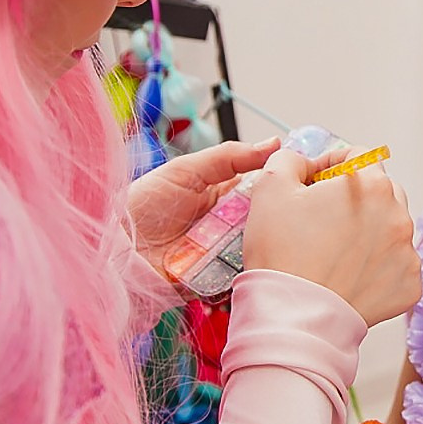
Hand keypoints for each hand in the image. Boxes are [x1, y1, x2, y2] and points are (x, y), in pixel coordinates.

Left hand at [128, 138, 281, 272]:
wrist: (115, 249)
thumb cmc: (142, 205)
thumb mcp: (186, 171)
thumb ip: (229, 157)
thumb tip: (273, 143)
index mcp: (222, 194)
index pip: (262, 186)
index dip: (282, 181)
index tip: (307, 173)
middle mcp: (227, 224)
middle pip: (265, 218)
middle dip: (278, 214)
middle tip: (291, 208)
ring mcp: (222, 254)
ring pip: (258, 246)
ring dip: (264, 241)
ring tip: (275, 235)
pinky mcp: (216, 280)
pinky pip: (240, 275)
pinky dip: (247, 270)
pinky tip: (255, 261)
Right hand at [242, 151, 419, 325]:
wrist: (293, 316)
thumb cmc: (281, 253)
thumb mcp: (270, 187)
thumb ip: (290, 160)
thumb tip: (305, 163)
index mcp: (370, 185)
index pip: (359, 156)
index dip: (332, 165)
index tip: (315, 182)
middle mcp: (398, 215)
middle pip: (381, 191)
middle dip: (356, 197)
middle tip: (325, 219)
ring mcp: (408, 252)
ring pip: (391, 228)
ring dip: (370, 231)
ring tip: (336, 251)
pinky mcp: (409, 285)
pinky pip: (397, 265)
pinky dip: (378, 267)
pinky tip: (350, 276)